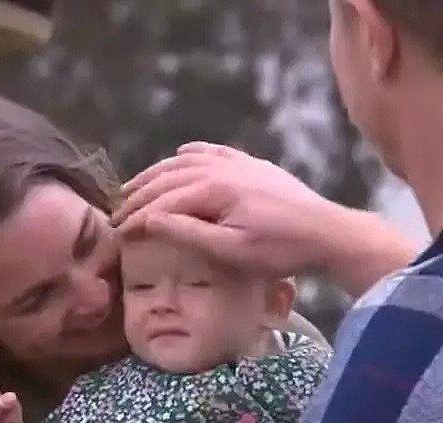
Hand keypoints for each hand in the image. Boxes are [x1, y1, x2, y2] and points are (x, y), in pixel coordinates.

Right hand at [116, 143, 341, 277]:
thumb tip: (151, 221)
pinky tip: (179, 156)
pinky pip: (212, 151)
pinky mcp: (252, 164)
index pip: (162, 202)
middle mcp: (221, 168)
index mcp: (214, 189)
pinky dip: (190, 154)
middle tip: (116, 212)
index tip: (117, 233)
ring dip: (156, 173)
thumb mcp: (232, 251)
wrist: (326, 232)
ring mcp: (238, 162)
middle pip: (168, 177)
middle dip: (139, 194)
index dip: (136, 218)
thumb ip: (189, 233)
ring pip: (185, 161)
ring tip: (135, 187)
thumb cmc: (279, 250)